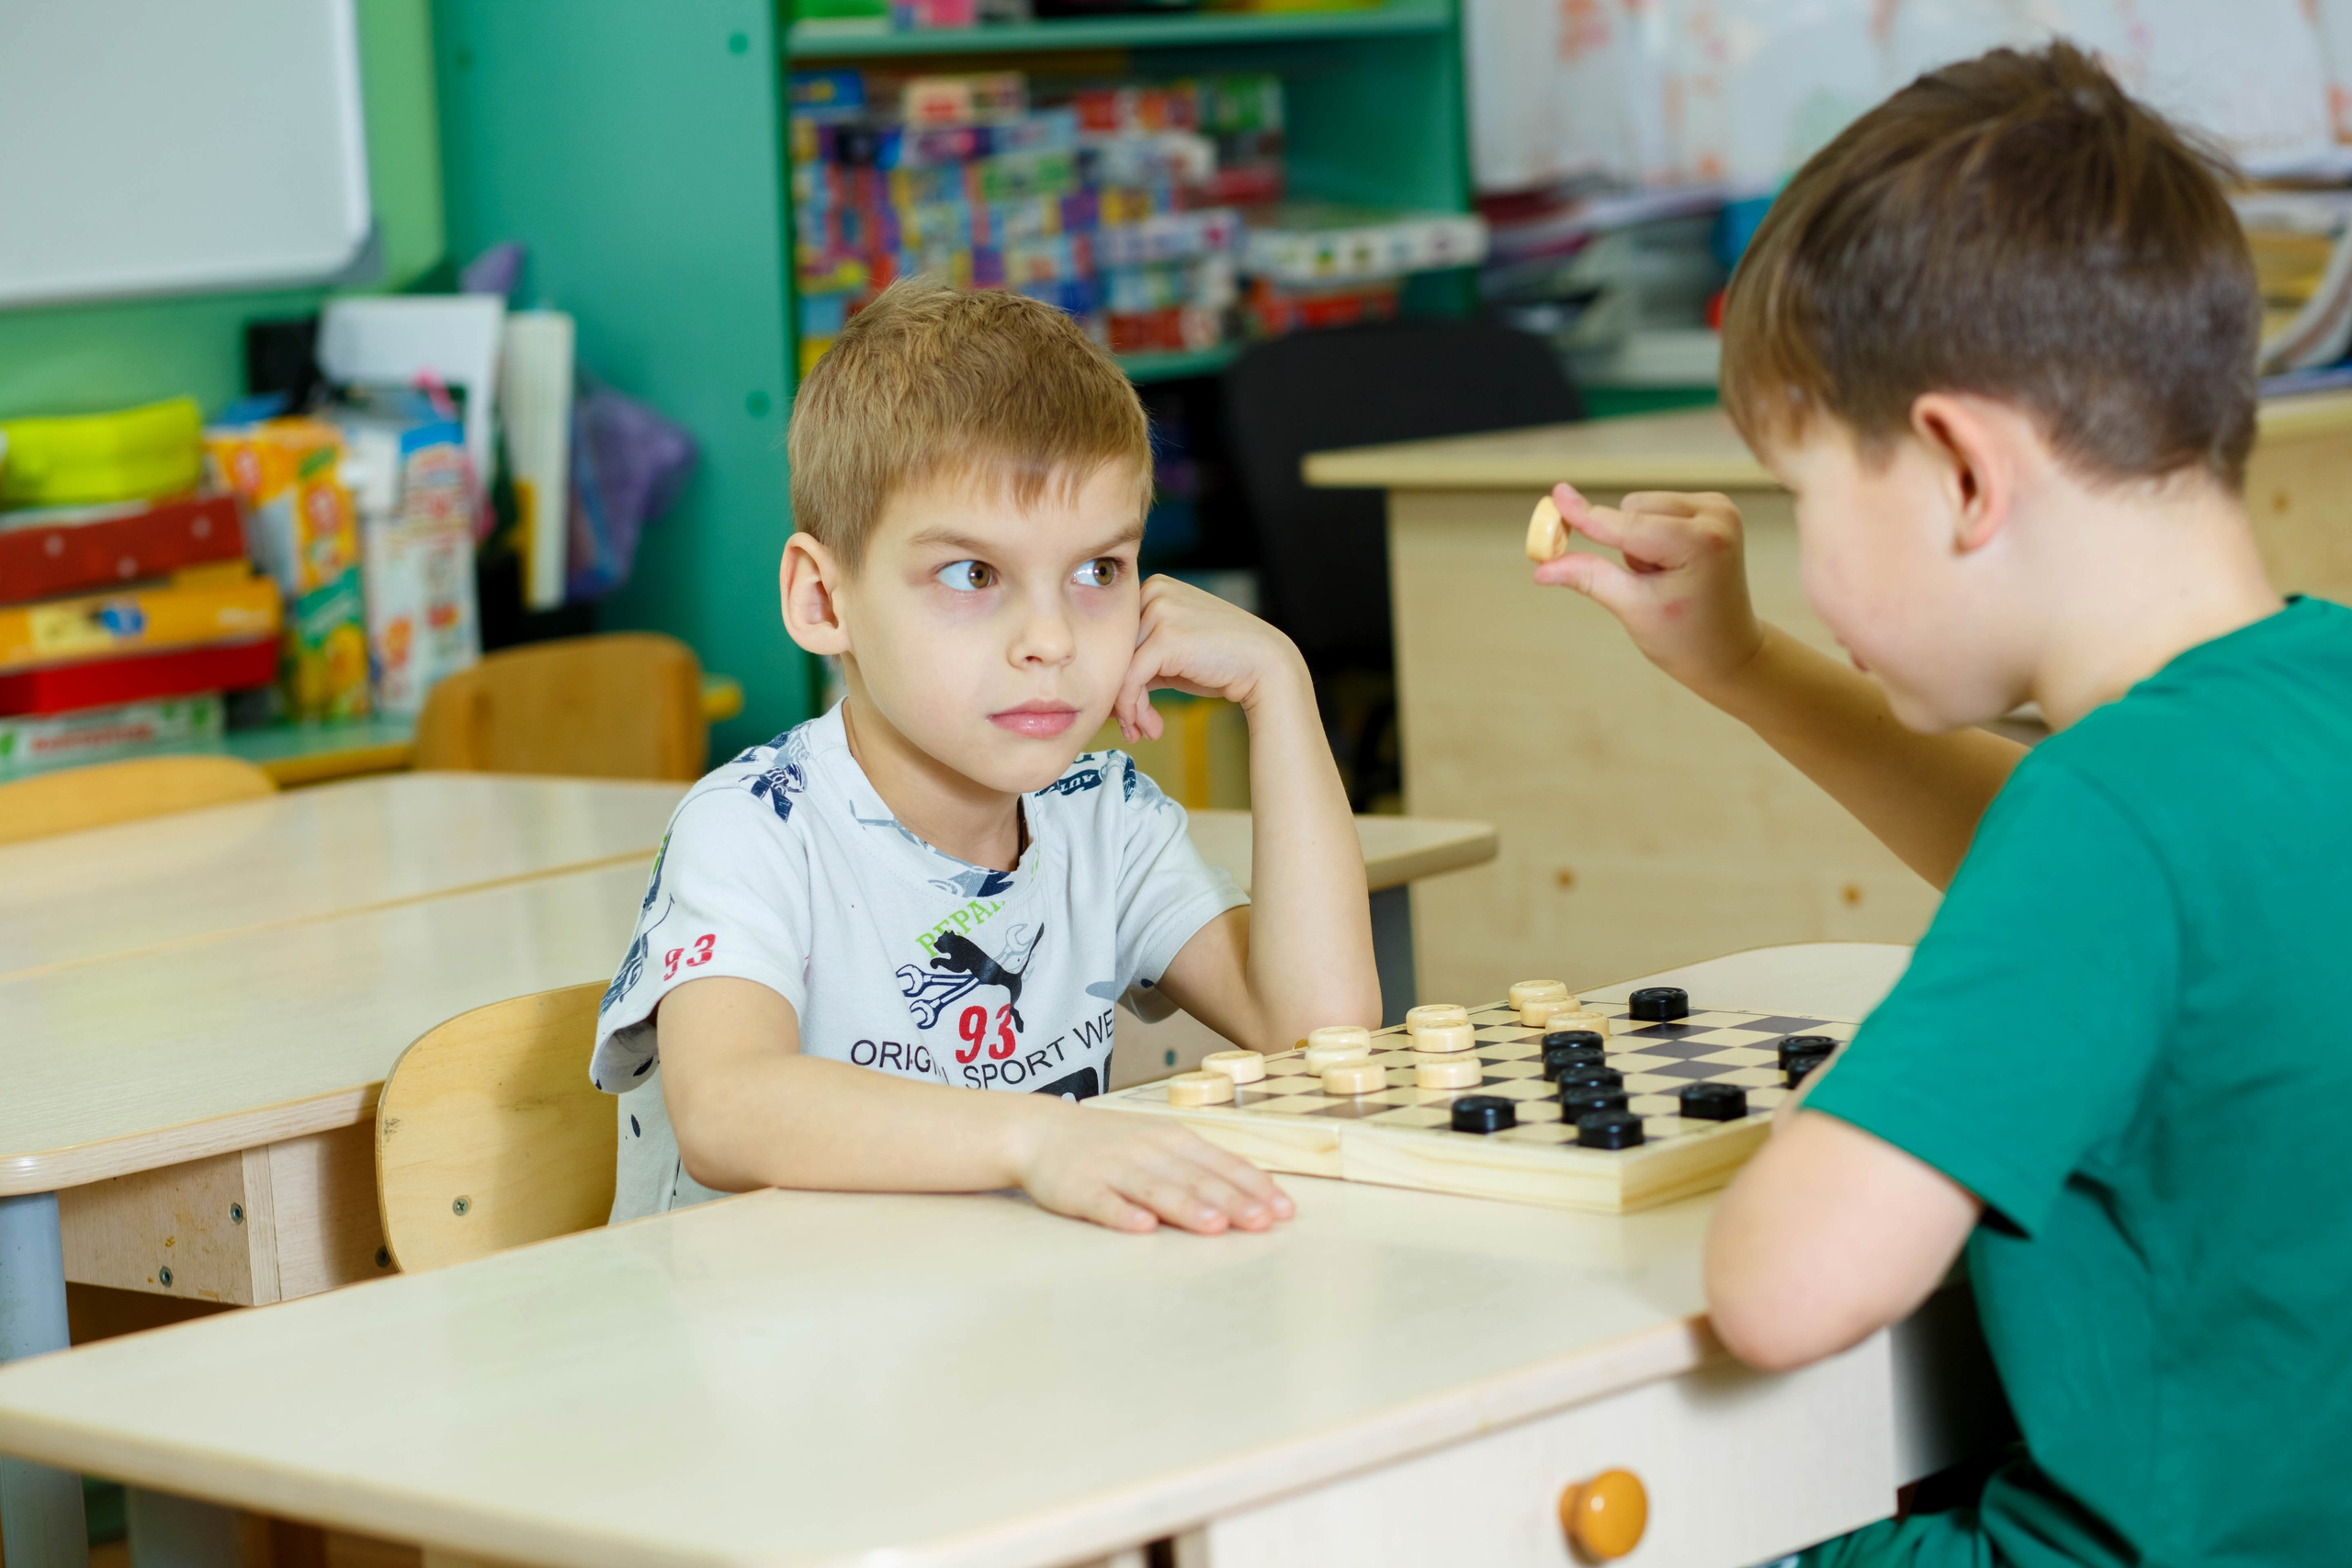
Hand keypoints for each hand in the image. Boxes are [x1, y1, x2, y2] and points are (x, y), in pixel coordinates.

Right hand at [1014, 1101, 1294, 1233]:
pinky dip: (1123, 1214)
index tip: (1283, 1210)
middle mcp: (1148, 1150)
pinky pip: (1103, 1203)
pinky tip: (1142, 1228)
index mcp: (1172, 1138)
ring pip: (1156, 1189)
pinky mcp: (1079, 1189)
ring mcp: (1113, 1168)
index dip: (1253, 1186)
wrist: (1040, 1130)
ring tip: (1215, 1227)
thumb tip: (1256, 1190)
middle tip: (1262, 1222)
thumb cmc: (1112, 1142)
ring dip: (1187, 1208)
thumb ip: (1201, 1165)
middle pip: (1196, 1178)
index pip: (1221, 1163)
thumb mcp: (1159, 1141)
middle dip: (1232, 1200)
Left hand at [1112, 575, 1306, 741]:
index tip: (1126, 712)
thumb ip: (1140, 659)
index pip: (1117, 636)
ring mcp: (1159, 611)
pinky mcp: (1164, 637)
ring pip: (1120, 668)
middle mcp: (1153, 591)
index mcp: (1153, 587)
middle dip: (1122, 696)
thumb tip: (1104, 691)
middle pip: (1115, 651)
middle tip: (1135, 728)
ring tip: (1143, 731)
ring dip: (1129, 709)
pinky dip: (1133, 709)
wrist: (1265, 666)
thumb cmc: (1221, 662)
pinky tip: (1147, 728)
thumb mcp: (1173, 653)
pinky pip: (1131, 680)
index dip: (1118, 676)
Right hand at [1531, 484, 1766, 695]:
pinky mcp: (1715, 507)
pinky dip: (1651, 533)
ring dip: (1637, 539)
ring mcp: (1719, 508)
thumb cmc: (1685, 639)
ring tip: (1661, 575)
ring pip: (1643, 505)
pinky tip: (1671, 564)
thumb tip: (1542, 568)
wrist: (1731, 651)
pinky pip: (1658, 507)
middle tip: (1642, 581)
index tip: (1556, 496)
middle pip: (1633, 508)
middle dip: (1624, 543)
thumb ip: (1589, 577)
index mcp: (1700, 544)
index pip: (1627, 526)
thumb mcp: (1632, 608)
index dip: (1586, 515)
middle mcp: (1715, 516)